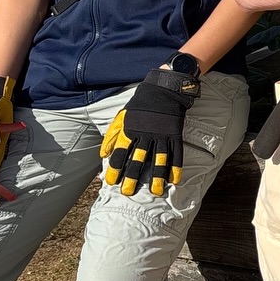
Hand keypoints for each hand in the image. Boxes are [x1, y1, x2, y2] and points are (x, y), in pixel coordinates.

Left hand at [101, 63, 200, 196]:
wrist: (163, 89)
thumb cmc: (140, 104)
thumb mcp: (122, 117)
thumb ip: (112, 135)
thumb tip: (103, 154)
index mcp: (130, 130)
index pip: (119, 153)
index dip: (115, 169)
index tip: (111, 181)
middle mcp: (145, 135)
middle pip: (137, 160)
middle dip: (132, 177)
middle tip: (128, 192)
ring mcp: (162, 135)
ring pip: (158, 160)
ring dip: (156, 177)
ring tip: (155, 192)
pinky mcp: (175, 134)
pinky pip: (176, 154)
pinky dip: (175, 168)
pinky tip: (173, 180)